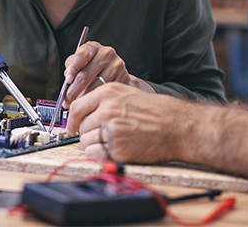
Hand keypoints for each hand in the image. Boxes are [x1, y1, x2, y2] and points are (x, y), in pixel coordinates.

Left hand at [62, 41, 151, 102]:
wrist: (114, 71)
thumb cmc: (93, 67)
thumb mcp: (80, 63)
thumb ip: (72, 68)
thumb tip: (67, 82)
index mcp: (93, 47)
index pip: (81, 55)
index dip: (73, 69)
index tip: (68, 80)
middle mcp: (106, 53)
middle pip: (86, 74)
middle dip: (73, 90)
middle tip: (67, 101)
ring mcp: (116, 65)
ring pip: (96, 87)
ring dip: (84, 98)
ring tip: (78, 105)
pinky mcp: (124, 77)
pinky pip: (107, 92)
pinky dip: (98, 101)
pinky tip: (92, 104)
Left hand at [66, 83, 183, 163]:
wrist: (176, 126)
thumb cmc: (154, 111)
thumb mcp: (126, 94)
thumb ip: (102, 101)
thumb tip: (81, 113)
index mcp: (107, 93)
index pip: (76, 107)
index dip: (71, 120)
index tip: (71, 127)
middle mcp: (106, 110)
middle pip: (81, 126)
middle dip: (88, 133)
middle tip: (102, 136)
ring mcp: (111, 129)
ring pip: (85, 141)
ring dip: (94, 145)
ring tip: (112, 142)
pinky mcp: (116, 148)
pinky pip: (93, 154)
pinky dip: (99, 156)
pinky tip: (113, 150)